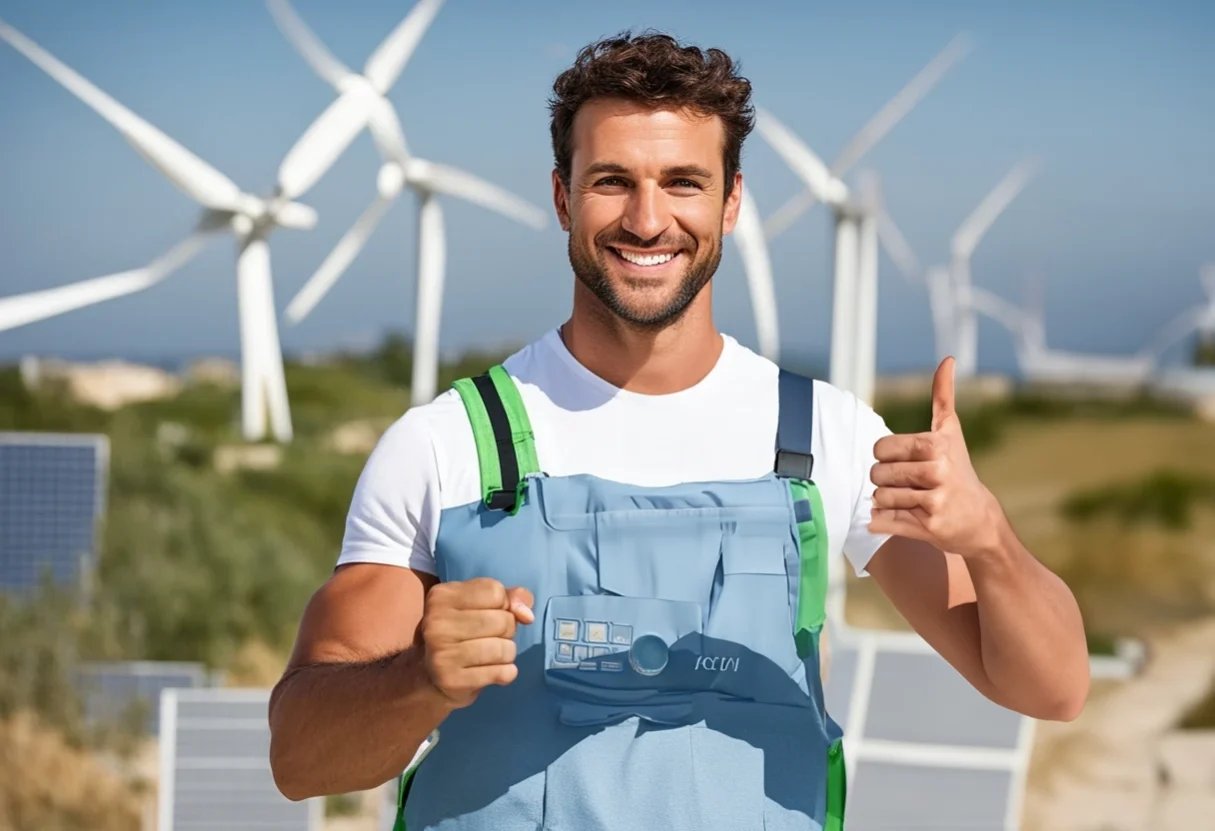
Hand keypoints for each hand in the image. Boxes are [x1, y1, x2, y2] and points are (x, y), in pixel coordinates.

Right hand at [418, 577, 534, 708]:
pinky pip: (502, 673)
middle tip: (489, 638)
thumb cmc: (462, 632)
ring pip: (505, 648)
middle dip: (507, 631)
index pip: (495, 592)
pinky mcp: (452, 680)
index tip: (489, 614)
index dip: (503, 604)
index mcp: (442, 596)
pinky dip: (506, 673)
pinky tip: (491, 672)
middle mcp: (437, 622)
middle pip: (503, 621)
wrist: (430, 677)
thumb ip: (510, 598)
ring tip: (491, 656)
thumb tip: (527, 615)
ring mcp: (442, 652)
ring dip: (507, 653)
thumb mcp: (480, 604)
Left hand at [868, 357, 1003, 556]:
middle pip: (877, 474)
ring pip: (878, 498)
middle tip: (907, 484)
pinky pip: (882, 521)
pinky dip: (881, 521)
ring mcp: (934, 501)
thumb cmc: (958, 469)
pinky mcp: (928, 527)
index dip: (885, 457)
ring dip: (885, 501)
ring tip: (907, 500)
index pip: (880, 449)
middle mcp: (937, 472)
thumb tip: (948, 359)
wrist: (979, 519)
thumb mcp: (951, 431)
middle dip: (885, 480)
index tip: (905, 462)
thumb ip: (943, 396)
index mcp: (935, 446)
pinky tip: (899, 517)